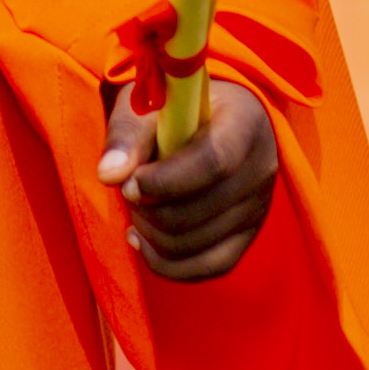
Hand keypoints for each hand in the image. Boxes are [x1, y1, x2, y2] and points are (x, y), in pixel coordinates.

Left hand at [96, 79, 277, 281]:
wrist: (212, 118)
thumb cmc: (175, 106)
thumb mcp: (148, 101)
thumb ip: (128, 134)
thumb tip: (109, 175)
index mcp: (243, 123)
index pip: (213, 162)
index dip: (165, 181)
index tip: (129, 183)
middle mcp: (260, 169)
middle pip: (199, 212)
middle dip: (147, 209)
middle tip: (126, 189)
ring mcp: (257, 208)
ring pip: (196, 245)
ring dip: (151, 233)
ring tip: (136, 207)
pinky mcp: (247, 236)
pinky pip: (209, 267)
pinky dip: (166, 262)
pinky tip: (140, 239)